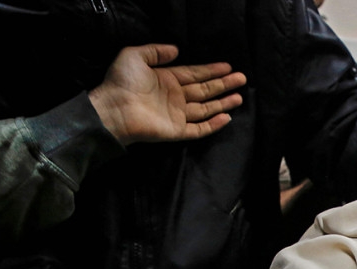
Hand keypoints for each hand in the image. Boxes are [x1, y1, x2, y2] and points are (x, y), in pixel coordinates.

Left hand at [89, 44, 246, 144]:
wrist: (114, 108)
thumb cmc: (122, 81)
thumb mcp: (135, 56)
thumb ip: (156, 51)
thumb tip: (176, 50)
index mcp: (167, 79)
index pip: (195, 74)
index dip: (211, 70)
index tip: (228, 67)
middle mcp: (175, 97)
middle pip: (205, 90)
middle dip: (224, 84)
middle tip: (241, 79)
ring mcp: (177, 115)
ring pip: (206, 108)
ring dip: (223, 103)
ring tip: (239, 97)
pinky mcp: (177, 131)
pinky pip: (199, 129)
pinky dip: (213, 125)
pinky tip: (226, 118)